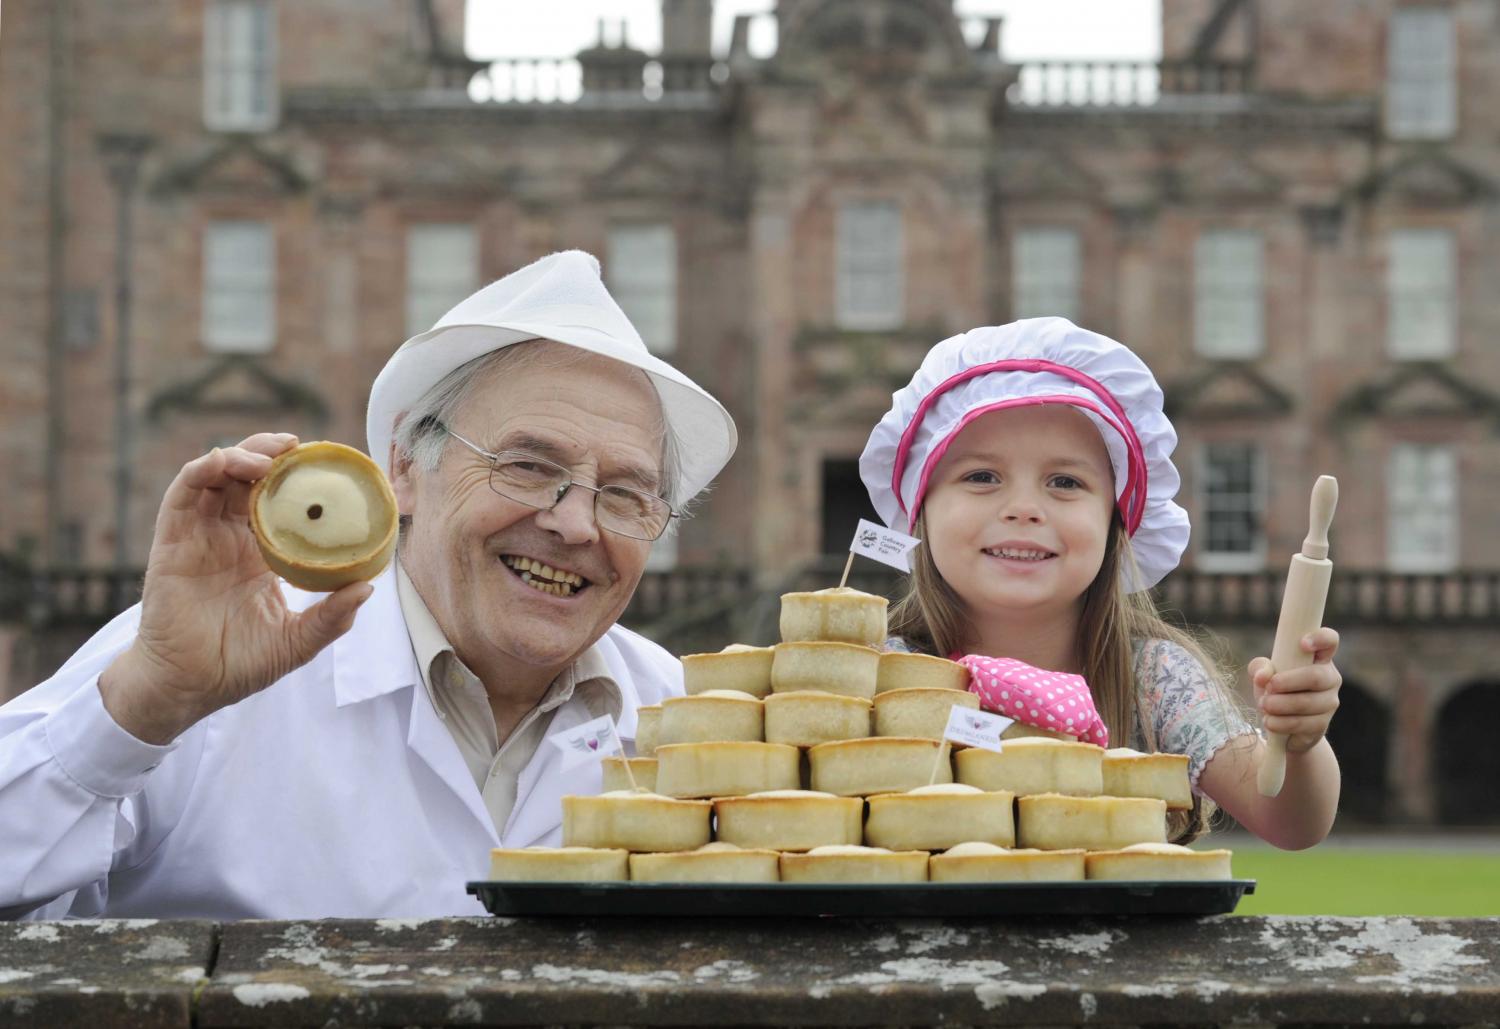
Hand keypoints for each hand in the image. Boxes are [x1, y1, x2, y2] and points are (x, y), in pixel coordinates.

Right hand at [98, 433, 373, 743]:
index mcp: (259, 554)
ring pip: (216, 477)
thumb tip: (368, 589)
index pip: (277, 501)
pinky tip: (224, 463)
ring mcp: (198, 537)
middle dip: (271, 454)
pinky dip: (202, 470)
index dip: (296, 478)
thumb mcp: (297, 641)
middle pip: (247, 479)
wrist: (190, 688)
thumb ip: (331, 618)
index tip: (325, 465)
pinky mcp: (171, 542)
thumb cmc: (240, 665)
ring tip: (269, 457)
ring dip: (241, 456)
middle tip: (299, 446)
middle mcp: (228, 538)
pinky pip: (182, 495)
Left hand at [1249, 627, 1340, 753]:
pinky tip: (1270, 721)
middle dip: (1288, 682)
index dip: (1320, 639)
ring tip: (1264, 706)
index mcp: (1318, 658)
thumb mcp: (1263, 675)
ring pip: (1309, 703)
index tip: (1302, 644)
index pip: (1329, 640)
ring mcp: (1329, 702)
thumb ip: (1260, 668)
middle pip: (1316, 676)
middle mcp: (1330, 678)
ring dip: (1281, 705)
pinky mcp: (1323, 724)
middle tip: (1268, 688)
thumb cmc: (1275, 690)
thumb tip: (1263, 676)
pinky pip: (1304, 724)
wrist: (1280, 725)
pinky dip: (1282, 723)